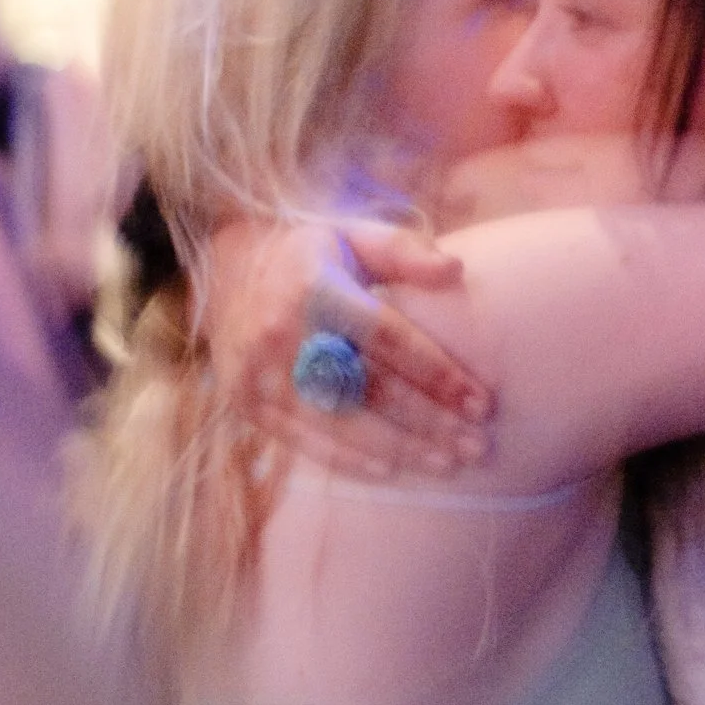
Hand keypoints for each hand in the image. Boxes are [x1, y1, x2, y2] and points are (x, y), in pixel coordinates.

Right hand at [198, 216, 493, 480]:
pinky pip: (304, 440)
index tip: (481, 401)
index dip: (437, 373)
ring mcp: (261, 373)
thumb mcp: (352, 235)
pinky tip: (393, 469)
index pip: (388, 338)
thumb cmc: (308, 253)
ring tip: (449, 462)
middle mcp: (283, 333)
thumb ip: (403, 251)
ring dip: (400, 449)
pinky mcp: (247, 403)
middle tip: (477, 443)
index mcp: (314, 287)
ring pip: (341, 422)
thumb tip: (455, 269)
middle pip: (369, 388)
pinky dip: (350, 460)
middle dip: (430, 421)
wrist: (223, 269)